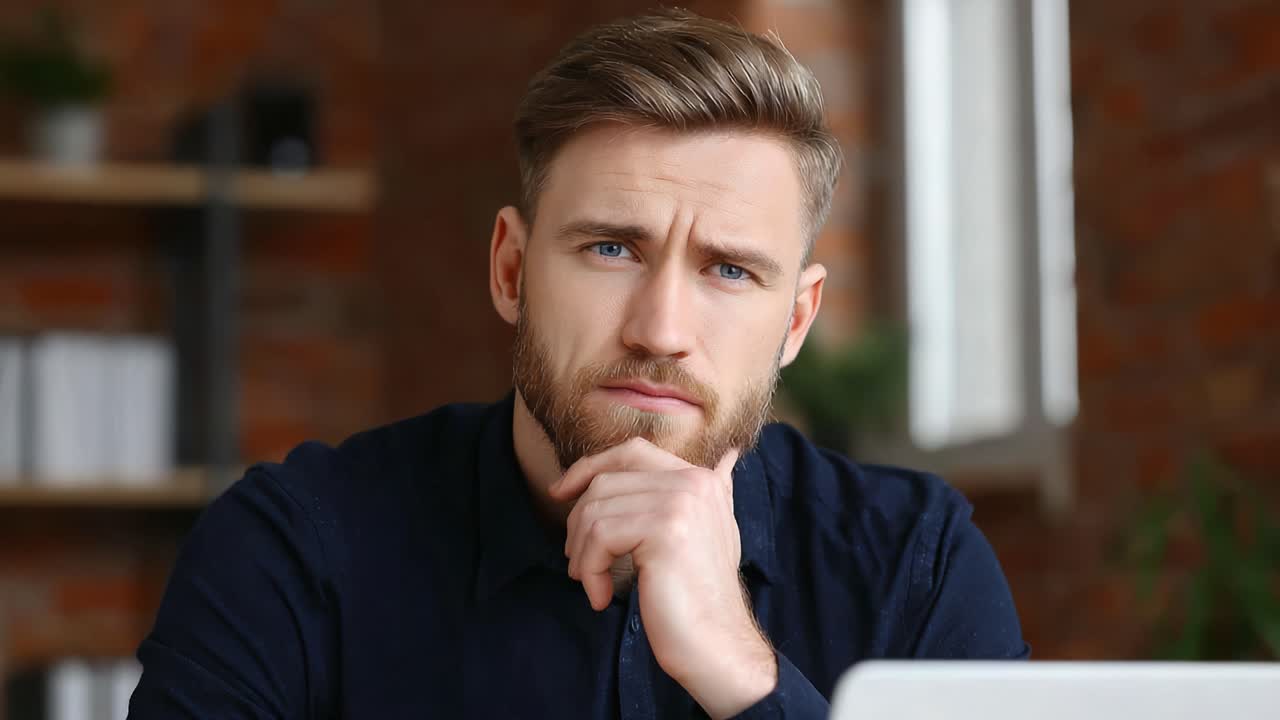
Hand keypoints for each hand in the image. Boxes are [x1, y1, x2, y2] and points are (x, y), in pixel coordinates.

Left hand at [551, 437, 776, 717]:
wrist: (716, 645)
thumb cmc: (696, 599)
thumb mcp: (704, 535)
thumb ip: (698, 498)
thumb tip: (727, 456)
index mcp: (702, 479)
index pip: (632, 452)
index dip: (590, 468)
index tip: (560, 493)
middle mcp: (695, 481)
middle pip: (607, 479)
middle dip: (578, 519)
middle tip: (577, 559)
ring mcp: (682, 502)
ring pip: (597, 510)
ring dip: (581, 552)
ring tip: (590, 582)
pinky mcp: (666, 529)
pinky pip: (600, 535)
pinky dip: (590, 568)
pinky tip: (600, 596)